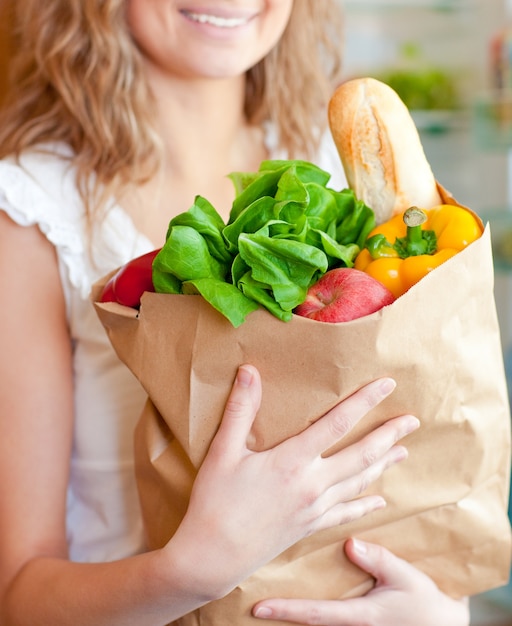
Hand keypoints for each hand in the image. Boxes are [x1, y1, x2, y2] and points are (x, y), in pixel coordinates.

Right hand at [168, 365, 418, 600]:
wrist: (213, 557)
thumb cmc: (215, 502)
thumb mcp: (223, 452)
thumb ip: (240, 410)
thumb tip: (250, 371)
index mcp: (292, 461)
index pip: (337, 423)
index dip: (363, 401)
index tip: (386, 384)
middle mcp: (312, 484)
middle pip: (360, 454)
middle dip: (388, 435)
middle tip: (412, 420)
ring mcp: (314, 509)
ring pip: (359, 482)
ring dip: (383, 464)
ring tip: (404, 451)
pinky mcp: (309, 527)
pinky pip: (346, 514)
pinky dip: (365, 505)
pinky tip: (380, 502)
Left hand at [252, 538, 469, 624]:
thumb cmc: (427, 605)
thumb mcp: (408, 579)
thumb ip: (381, 562)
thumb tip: (350, 544)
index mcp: (359, 616)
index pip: (315, 614)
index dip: (285, 611)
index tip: (257, 609)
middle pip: (308, 620)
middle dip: (279, 613)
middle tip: (247, 601)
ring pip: (317, 619)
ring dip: (293, 612)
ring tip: (266, 596)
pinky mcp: (359, 623)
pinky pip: (329, 616)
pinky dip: (310, 609)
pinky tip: (299, 596)